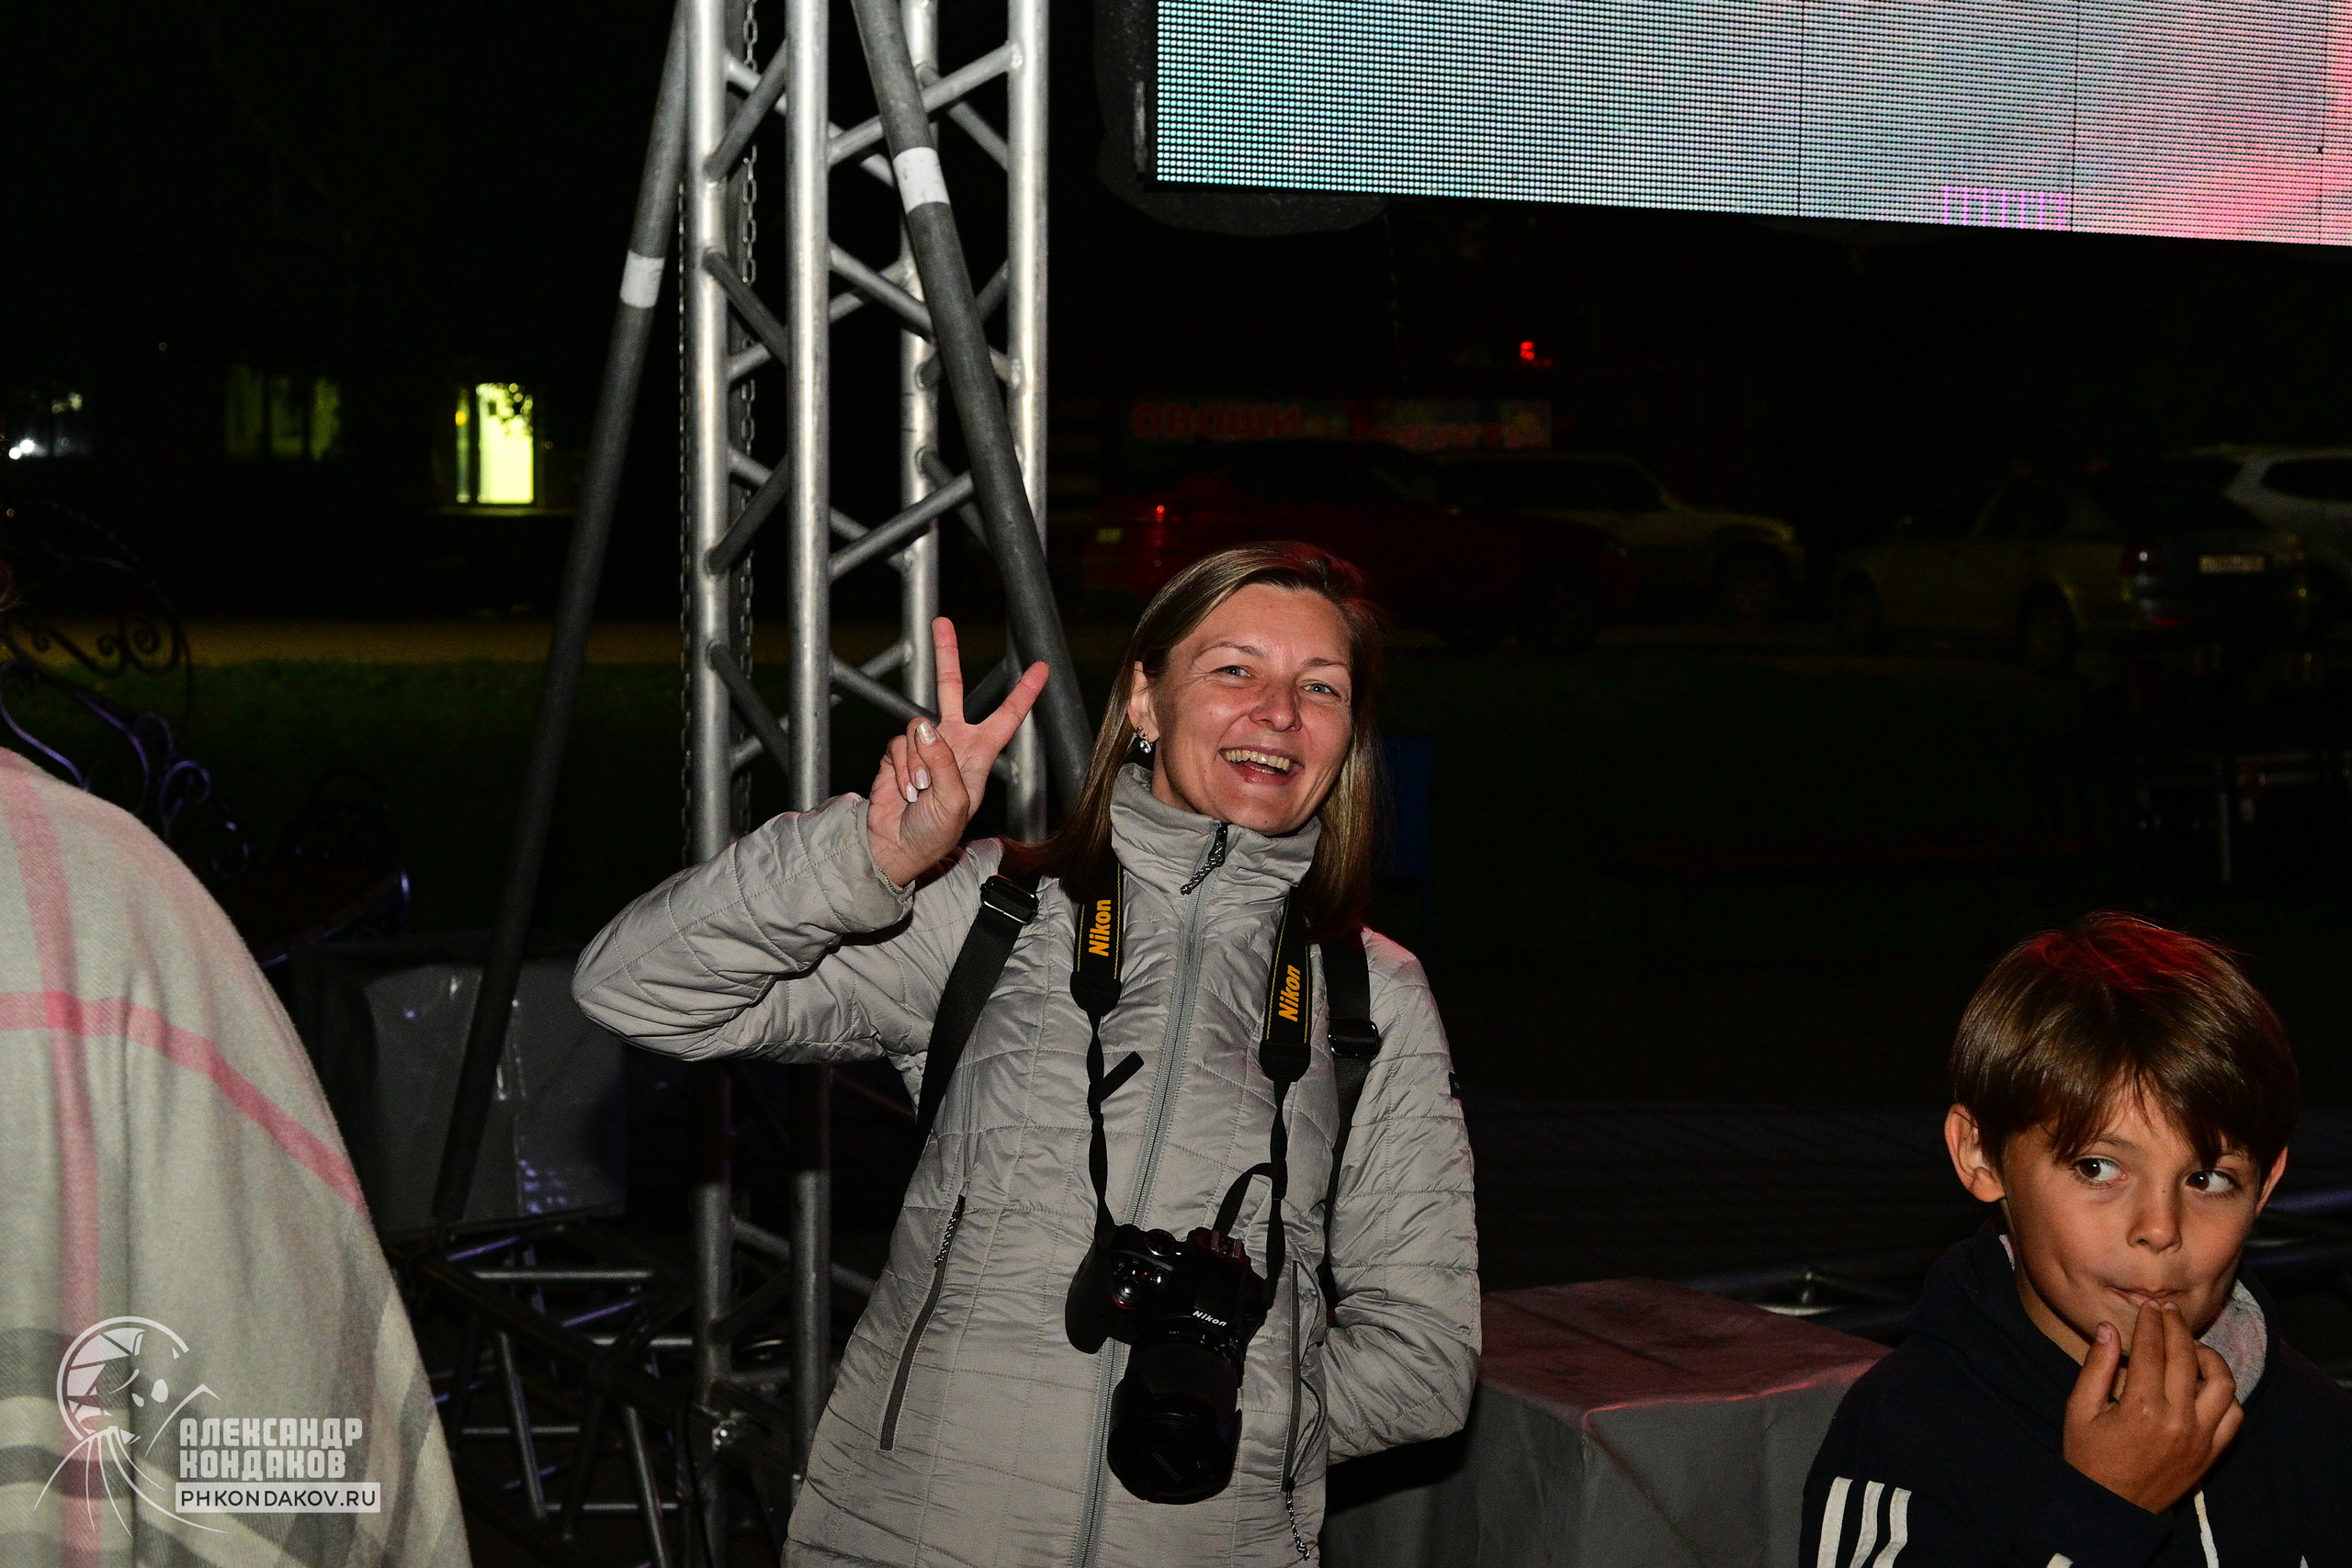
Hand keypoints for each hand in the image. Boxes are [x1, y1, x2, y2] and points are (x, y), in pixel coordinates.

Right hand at [865, 618, 1049, 887]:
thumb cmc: (936, 833)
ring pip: (917, 727)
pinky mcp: (899, 754)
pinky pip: (898, 745)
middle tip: (942, 623)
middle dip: (946, 655)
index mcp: (979, 752)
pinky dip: (899, 768)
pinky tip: (904, 789)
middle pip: (951, 689)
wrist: (898, 846)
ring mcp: (925, 746)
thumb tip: (926, 726)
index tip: (1041, 668)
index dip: (1024, 693)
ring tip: (919, 789)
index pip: (1006, 716)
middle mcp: (954, 742)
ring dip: (916, 761)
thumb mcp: (954, 802)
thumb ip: (942, 762)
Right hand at [2063, 1299, 2241, 1513]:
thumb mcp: (2079, 1410)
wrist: (2110, 1508)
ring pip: (2222, 1384)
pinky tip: (2207, 1383)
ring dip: (2209, 1358)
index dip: (2151, 1323)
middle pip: (2186, 1358)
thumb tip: (2109, 1329)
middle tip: (2168, 1311)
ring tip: (2192, 1347)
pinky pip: (2234, 1416)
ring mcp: (2200, 1437)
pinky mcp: (2212, 1452)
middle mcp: (2177, 1419)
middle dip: (2177, 1328)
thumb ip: (2096, 1367)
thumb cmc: (2089, 1457)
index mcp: (2140, 1407)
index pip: (2152, 1350)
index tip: (2149, 1305)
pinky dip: (2226, 1394)